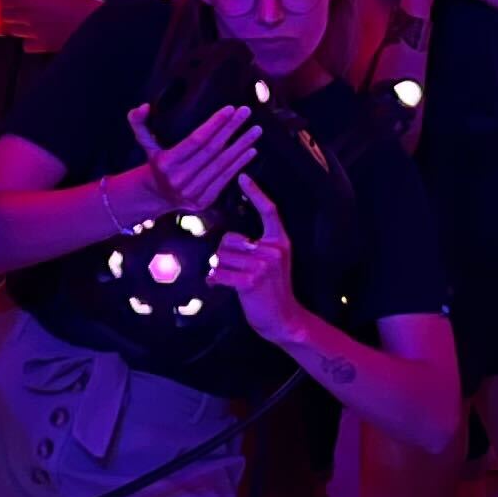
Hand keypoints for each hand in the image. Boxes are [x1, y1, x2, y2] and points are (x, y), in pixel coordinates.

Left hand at [0, 0, 99, 53]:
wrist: (95, 24)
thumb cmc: (78, 2)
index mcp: (30, 0)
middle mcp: (28, 17)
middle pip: (5, 15)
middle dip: (8, 10)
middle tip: (17, 7)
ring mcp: (34, 33)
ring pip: (13, 31)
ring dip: (17, 25)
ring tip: (27, 21)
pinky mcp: (42, 46)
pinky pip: (25, 45)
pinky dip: (28, 41)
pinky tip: (36, 35)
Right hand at [126, 101, 259, 219]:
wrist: (158, 195)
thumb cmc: (157, 162)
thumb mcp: (145, 143)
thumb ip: (139, 123)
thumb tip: (144, 106)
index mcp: (166, 162)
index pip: (196, 140)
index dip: (215, 124)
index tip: (231, 109)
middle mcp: (180, 179)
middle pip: (212, 150)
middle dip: (232, 129)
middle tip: (247, 112)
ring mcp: (193, 192)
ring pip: (222, 164)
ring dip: (242, 146)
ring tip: (256, 130)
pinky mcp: (204, 201)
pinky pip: (225, 179)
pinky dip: (240, 164)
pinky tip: (252, 150)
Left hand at [214, 178, 311, 349]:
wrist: (283, 318)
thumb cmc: (272, 290)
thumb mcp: (272, 264)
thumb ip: (257, 248)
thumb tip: (228, 242)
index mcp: (280, 242)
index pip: (269, 211)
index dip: (256, 193)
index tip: (243, 177)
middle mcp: (273, 250)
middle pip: (230, 239)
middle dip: (224, 255)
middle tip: (233, 270)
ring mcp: (263, 265)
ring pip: (221, 257)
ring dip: (219, 270)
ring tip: (230, 280)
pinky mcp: (250, 281)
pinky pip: (219, 272)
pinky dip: (214, 280)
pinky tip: (220, 286)